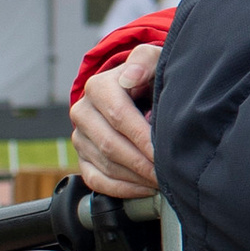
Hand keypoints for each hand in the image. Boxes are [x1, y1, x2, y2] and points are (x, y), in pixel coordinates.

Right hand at [72, 42, 159, 194]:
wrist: (137, 92)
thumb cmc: (150, 77)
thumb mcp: (152, 60)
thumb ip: (144, 61)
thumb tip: (131, 76)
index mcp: (98, 88)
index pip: (119, 116)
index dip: (143, 137)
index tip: (165, 152)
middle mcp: (83, 112)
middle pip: (111, 145)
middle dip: (143, 163)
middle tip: (169, 174)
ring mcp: (80, 137)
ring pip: (106, 166)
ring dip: (137, 178)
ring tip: (163, 182)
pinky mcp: (82, 158)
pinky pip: (97, 181)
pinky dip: (123, 190)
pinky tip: (146, 189)